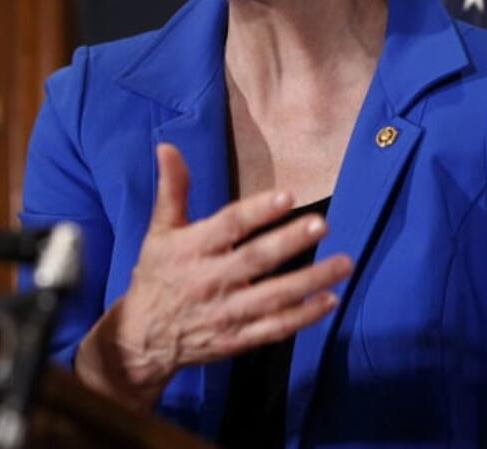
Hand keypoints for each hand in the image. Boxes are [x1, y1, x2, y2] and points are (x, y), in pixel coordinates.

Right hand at [75, 143, 352, 408]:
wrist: (142, 339)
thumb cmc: (157, 276)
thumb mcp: (160, 232)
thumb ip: (172, 190)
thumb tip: (167, 146)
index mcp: (190, 250)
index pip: (228, 227)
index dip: (257, 211)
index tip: (287, 196)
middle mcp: (209, 281)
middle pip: (255, 260)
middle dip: (290, 242)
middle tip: (322, 225)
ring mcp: (226, 313)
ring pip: (273, 297)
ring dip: (310, 281)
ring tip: (344, 264)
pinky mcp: (237, 339)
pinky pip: (275, 328)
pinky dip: (303, 317)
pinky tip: (329, 300)